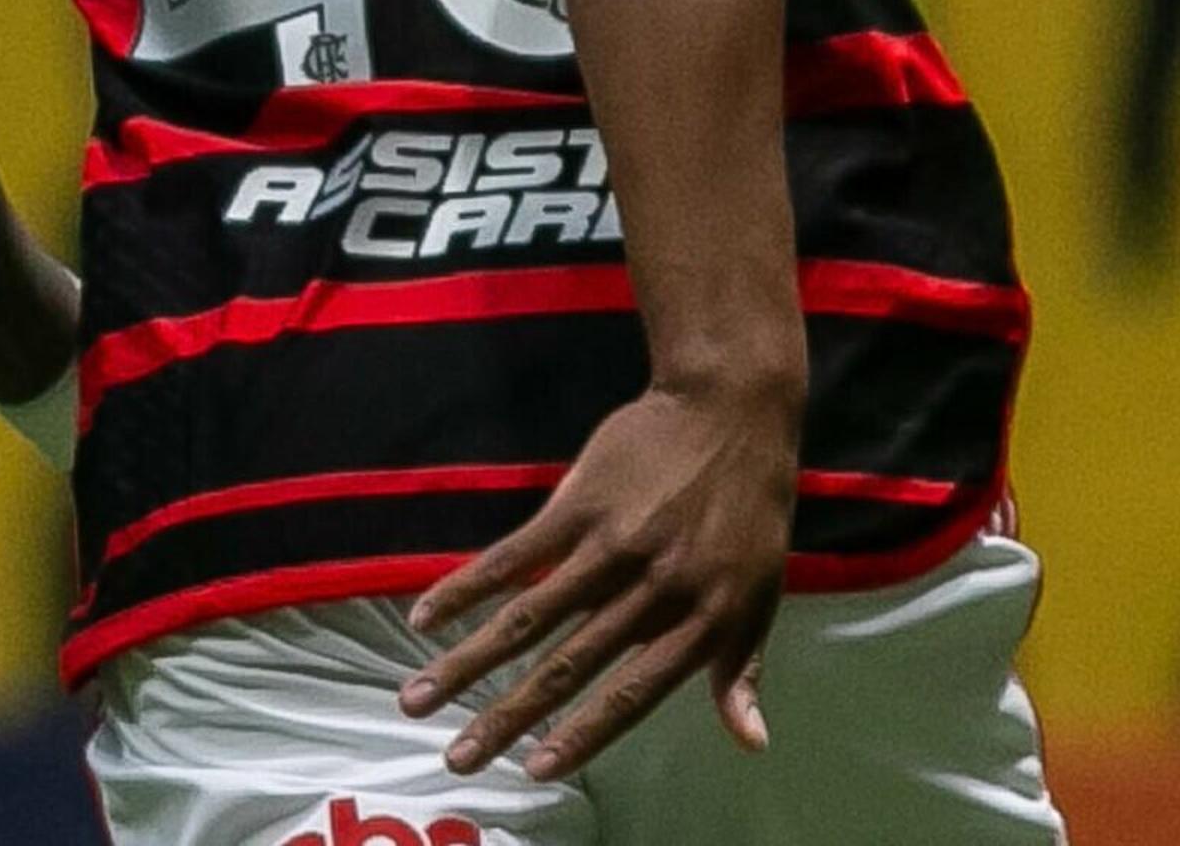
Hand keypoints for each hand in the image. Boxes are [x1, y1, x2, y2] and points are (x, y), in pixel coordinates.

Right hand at [397, 382, 795, 780]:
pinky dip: (467, 586)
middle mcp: (652, 589)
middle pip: (568, 665)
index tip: (535, 769)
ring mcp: (612, 544)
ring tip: (418, 698)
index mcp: (701, 620)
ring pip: (529, 616)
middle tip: (457, 759)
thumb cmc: (751, 509)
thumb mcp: (761, 593)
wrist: (730, 409)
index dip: (585, 734)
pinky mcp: (580, 502)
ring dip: (469, 662)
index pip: (633, 693)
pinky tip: (428, 615)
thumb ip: (742, 671)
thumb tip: (751, 743)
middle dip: (506, 716)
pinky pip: (515, 553)